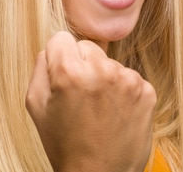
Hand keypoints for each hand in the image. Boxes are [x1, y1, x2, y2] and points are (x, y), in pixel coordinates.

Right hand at [26, 31, 155, 171]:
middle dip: (82, 66)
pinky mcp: (146, 91)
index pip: (62, 38)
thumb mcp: (36, 106)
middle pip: (87, 47)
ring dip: (104, 79)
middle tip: (80, 97)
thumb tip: (52, 48)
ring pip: (109, 62)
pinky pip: (128, 77)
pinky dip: (122, 91)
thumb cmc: (64, 144)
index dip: (58, 57)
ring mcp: (128, 80)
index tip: (61, 76)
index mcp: (69, 72)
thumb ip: (40, 67)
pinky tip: (114, 113)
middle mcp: (102, 70)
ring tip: (98, 110)